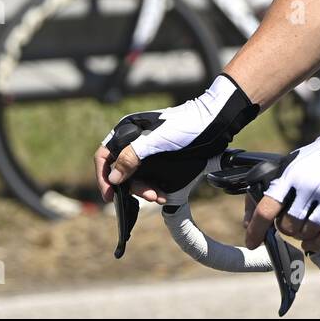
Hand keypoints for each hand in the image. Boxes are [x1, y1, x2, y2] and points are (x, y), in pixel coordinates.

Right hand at [95, 73, 258, 203]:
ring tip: (159, 197)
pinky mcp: (161, 161)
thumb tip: (113, 178)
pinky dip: (155, 189)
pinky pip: (151, 179)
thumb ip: (132, 156)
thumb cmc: (186, 126)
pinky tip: (163, 196)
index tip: (109, 195)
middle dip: (133, 187)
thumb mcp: (157, 140)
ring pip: (137, 178)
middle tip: (149, 196)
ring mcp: (148, 152)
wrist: (215, 123)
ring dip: (145, 190)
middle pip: (122, 171)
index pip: (105, 155)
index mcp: (128, 130)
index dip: (104, 175)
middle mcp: (135, 142)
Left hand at [246, 106, 319, 252]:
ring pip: (308, 232)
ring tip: (304, 229)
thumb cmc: (318, 159)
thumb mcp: (292, 166)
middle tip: (290, 226)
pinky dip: (318, 243)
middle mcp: (311, 184)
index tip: (252, 242)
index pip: (267, 208)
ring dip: (303, 236)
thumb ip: (272, 192)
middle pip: (288, 225)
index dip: (256, 229)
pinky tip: (314, 240)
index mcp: (292, 174)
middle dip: (286, 229)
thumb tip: (248, 224)